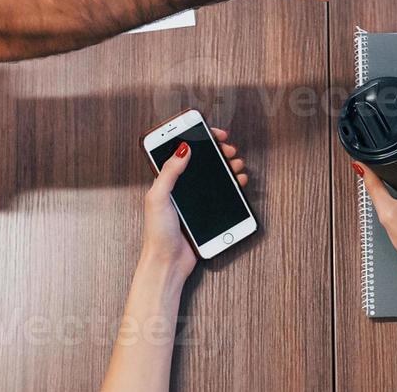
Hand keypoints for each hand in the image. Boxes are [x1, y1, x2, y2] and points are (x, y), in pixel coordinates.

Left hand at [141, 127, 247, 277]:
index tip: (214, 134)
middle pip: (204, 162)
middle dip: (219, 152)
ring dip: (228, 168)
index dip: (199, 139)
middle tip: (229, 150)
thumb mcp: (158, 197)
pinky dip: (233, 186)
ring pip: (216, 177)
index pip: (184, 151)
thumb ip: (169, 172)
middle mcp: (182, 187)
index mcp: (167, 180)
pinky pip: (222, 195)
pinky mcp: (206, 213)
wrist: (168, 262)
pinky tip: (238, 183)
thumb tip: (182, 148)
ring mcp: (195, 200)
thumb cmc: (158, 233)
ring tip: (237, 166)